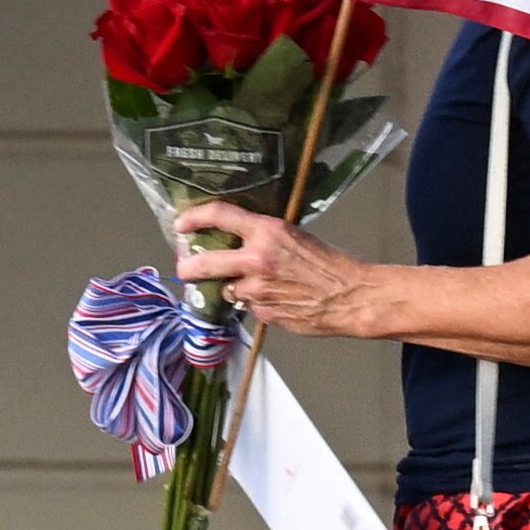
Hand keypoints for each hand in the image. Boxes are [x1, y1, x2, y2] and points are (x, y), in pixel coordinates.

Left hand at [170, 201, 387, 335]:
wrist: (349, 296)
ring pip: (228, 289)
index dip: (194, 218)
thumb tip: (237, 241)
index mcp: (266, 232)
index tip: (180, 224)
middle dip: (188, 268)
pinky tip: (275, 300)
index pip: (219, 216)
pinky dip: (255, 303)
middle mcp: (256, 259)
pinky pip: (248, 306)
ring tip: (255, 286)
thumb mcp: (294, 237)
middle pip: (204, 264)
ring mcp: (257, 289)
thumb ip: (264, 239)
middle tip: (185, 269)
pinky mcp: (262, 313)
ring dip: (234, 288)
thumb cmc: (328, 263)